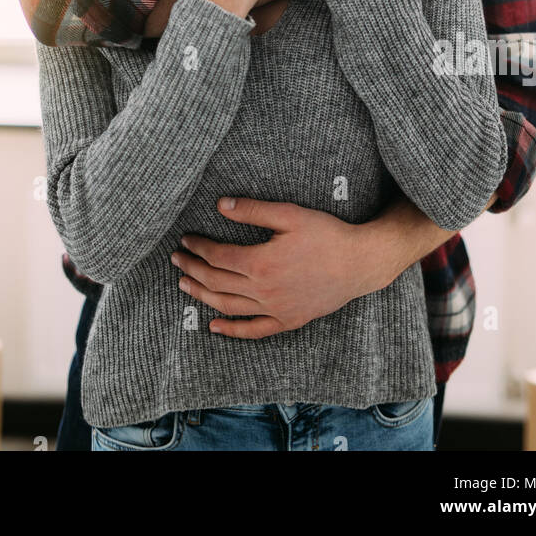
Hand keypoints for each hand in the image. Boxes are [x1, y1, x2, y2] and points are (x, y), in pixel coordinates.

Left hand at [169, 198, 383, 337]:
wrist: (359, 264)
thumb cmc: (326, 235)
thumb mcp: (289, 214)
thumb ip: (252, 210)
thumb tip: (220, 205)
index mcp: (260, 263)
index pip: (217, 257)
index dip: (198, 247)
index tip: (186, 239)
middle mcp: (263, 291)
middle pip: (217, 282)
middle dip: (192, 270)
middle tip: (177, 259)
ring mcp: (275, 309)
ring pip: (228, 306)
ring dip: (202, 296)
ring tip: (184, 286)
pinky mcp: (287, 321)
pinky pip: (254, 330)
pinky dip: (231, 330)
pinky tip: (214, 325)